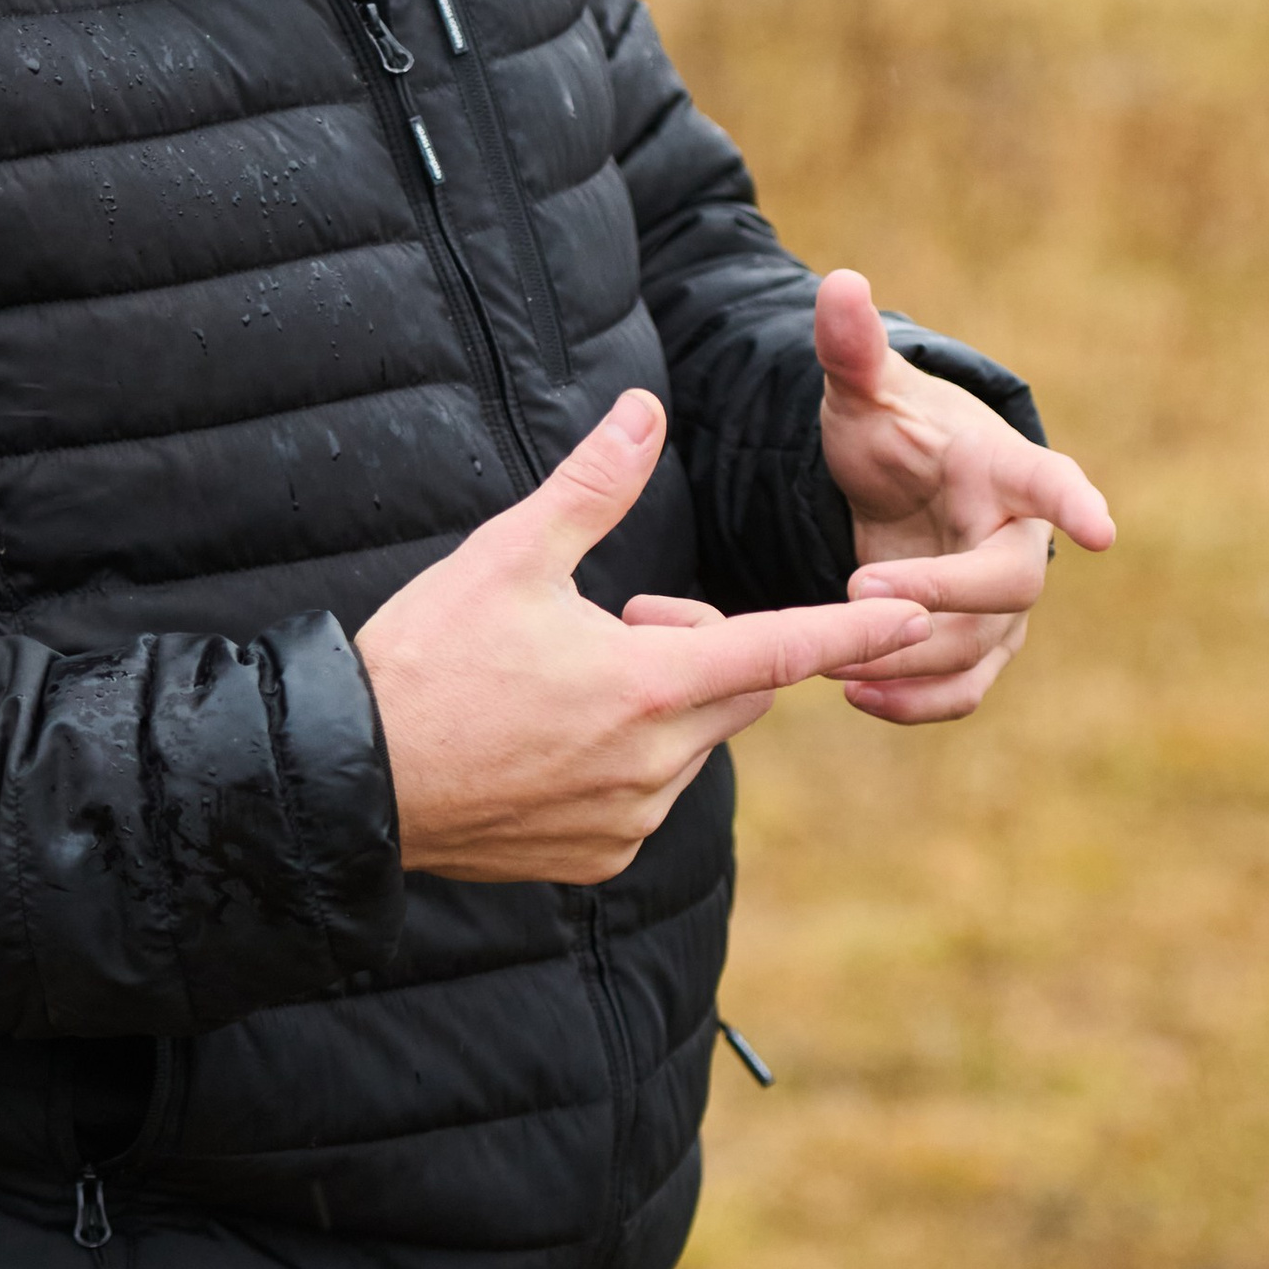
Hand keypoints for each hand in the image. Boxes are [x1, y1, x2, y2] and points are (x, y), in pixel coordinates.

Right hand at [354, 389, 932, 880]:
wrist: (350, 780)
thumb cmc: (425, 659)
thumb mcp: (507, 557)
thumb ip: (592, 485)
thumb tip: (643, 409)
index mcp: (648, 683)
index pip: (781, 649)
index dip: (854, 628)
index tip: (918, 614)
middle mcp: (655, 762)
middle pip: (740, 689)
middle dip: (709, 645)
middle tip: (624, 615)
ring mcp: (629, 819)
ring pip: (694, 743)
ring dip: (664, 703)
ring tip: (566, 682)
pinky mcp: (597, 859)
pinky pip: (647, 797)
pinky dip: (626, 760)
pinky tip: (547, 741)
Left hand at [816, 268, 1113, 722]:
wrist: (898, 488)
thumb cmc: (893, 432)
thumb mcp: (863, 391)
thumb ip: (853, 347)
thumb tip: (838, 283)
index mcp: (1003, 470)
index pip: (1053, 484)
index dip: (1077, 506)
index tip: (1102, 531)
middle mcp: (1017, 538)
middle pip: (1010, 584)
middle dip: (941, 594)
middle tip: (858, 589)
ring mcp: (1001, 601)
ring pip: (979, 648)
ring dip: (910, 658)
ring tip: (836, 657)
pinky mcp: (976, 645)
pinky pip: (963, 688)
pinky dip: (915, 702)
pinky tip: (856, 695)